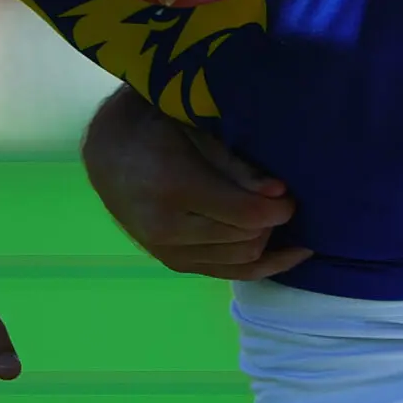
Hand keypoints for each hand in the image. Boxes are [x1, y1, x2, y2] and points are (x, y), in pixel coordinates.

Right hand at [80, 85, 309, 280]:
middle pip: (245, 239)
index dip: (278, 209)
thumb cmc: (158, 129)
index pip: (244, 214)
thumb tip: (279, 193)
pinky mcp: (173, 263)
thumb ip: (237, 166)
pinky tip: (290, 255)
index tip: (291, 195)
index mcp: (173, 187)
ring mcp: (167, 251)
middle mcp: (166, 227)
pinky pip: (228, 273)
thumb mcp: (197, 132)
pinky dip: (261, 265)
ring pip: (240, 259)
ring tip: (276, 217)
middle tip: (285, 200)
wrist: (111, 153)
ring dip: (265, 240)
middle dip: (272, 222)